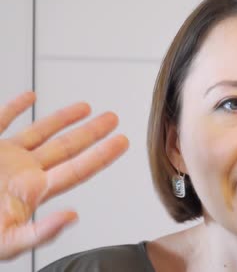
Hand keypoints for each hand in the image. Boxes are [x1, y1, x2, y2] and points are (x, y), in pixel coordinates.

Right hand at [0, 91, 128, 259]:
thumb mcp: (6, 240)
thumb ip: (41, 231)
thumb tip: (73, 217)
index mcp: (31, 193)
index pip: (76, 170)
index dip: (102, 156)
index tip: (124, 141)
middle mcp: (22, 174)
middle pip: (66, 149)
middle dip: (92, 133)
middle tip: (114, 119)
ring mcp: (2, 160)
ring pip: (39, 133)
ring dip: (62, 119)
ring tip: (87, 107)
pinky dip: (14, 108)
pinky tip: (30, 96)